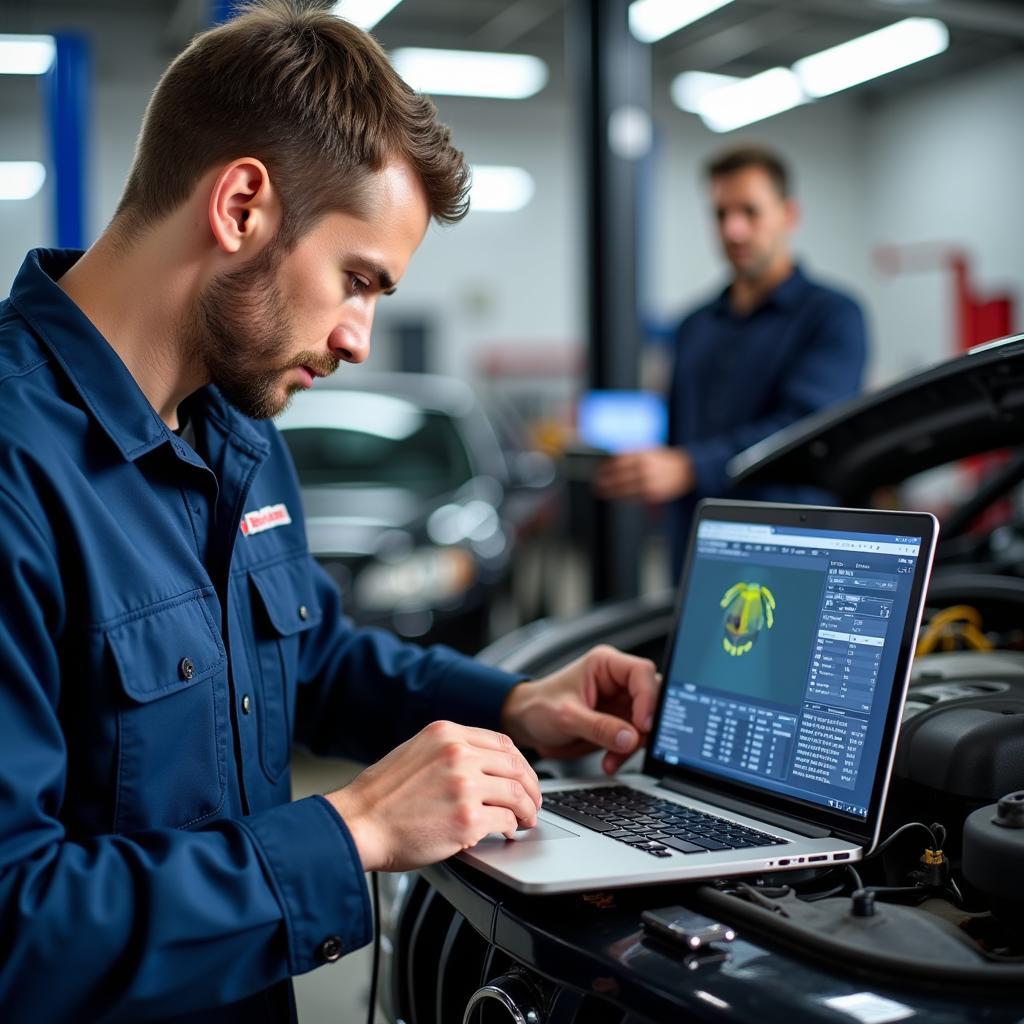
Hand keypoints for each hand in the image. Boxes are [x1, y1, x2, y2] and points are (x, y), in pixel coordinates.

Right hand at [326, 721, 540, 871]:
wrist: (358, 824)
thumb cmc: (381, 797)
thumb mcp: (415, 753)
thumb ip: (448, 752)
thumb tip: (482, 764)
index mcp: (446, 734)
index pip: (501, 743)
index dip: (519, 763)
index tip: (523, 777)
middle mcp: (458, 754)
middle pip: (515, 766)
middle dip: (531, 787)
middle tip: (533, 803)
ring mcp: (463, 785)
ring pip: (516, 794)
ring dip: (526, 810)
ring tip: (525, 820)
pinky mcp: (466, 819)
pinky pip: (505, 821)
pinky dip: (510, 829)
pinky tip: (506, 833)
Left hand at [500, 645, 660, 774]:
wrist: (525, 724)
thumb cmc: (539, 707)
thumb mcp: (566, 717)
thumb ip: (599, 727)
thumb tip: (631, 738)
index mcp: (606, 664)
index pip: (641, 673)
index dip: (648, 698)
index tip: (642, 724)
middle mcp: (617, 681)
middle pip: (652, 696)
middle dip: (645, 724)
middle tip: (635, 743)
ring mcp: (620, 703)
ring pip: (647, 721)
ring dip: (635, 743)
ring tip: (613, 757)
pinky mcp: (618, 723)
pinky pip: (635, 738)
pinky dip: (626, 753)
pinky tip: (610, 762)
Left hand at [593, 447, 694, 502]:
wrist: (685, 470)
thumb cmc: (664, 460)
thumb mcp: (648, 450)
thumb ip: (631, 453)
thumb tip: (611, 459)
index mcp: (641, 455)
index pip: (617, 461)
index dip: (605, 467)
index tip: (598, 471)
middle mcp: (643, 468)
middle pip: (617, 476)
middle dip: (604, 481)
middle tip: (596, 484)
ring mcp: (647, 482)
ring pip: (623, 489)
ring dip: (609, 491)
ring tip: (601, 492)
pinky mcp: (652, 494)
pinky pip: (633, 497)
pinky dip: (622, 497)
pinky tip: (616, 496)